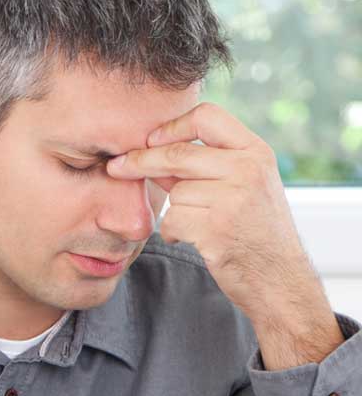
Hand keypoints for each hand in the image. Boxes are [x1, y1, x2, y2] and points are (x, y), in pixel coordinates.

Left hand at [106, 102, 342, 368]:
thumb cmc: (255, 230)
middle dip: (139, 161)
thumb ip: (203, 165)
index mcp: (256, 152)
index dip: (172, 127)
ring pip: (175, 193)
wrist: (280, 279)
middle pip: (175, 154)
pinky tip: (194, 240)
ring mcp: (234, 199)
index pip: (206, 116)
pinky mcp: (215, 229)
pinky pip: (172, 220)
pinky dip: (174, 232)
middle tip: (115, 167)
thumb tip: (148, 149)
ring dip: (175, 210)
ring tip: (200, 225)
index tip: (151, 140)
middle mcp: (248, 169)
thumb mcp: (244, 185)